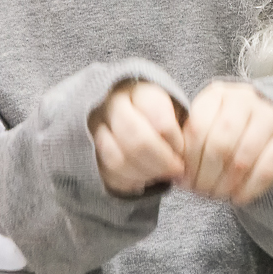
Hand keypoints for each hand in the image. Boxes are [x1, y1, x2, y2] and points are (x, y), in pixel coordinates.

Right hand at [88, 80, 184, 196]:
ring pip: (118, 160)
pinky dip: (129, 182)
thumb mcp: (175, 111)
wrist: (129, 116)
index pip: (159, 120)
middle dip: (161, 162)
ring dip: (145, 174)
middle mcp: (112, 106)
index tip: (183, 151)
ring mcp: (94, 128)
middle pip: (136, 141)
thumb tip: (184, 153)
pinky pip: (107, 174)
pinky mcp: (87, 151)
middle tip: (176, 170)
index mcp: (140, 92)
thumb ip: (181, 127)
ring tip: (160, 175)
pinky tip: (143, 179)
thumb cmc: (160, 116)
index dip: (174, 141)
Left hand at [182, 81, 272, 204]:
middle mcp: (246, 100)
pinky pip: (267, 168)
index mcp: (217, 95)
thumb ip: (187, 140)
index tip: (183, 181)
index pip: (197, 129)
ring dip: (226, 184)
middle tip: (199, 192)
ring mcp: (270, 118)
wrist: (266, 121)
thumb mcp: (203, 123)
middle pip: (220, 145)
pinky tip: (237, 197)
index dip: (187, 161)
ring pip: (243, 158)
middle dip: (206, 176)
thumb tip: (172, 170)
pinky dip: (249, 188)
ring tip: (216, 195)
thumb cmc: (223, 127)